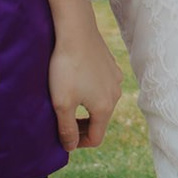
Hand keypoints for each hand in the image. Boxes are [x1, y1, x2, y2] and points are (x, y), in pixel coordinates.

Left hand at [47, 21, 124, 151]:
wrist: (75, 30)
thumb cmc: (67, 68)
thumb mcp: (62, 104)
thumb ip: (66, 129)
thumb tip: (70, 146)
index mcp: (105, 108)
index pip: (96, 138)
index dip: (78, 143)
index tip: (62, 136)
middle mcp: (115, 94)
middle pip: (99, 120)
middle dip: (81, 124)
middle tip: (62, 119)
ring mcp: (114, 77)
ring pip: (101, 101)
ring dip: (85, 106)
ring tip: (66, 97)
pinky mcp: (110, 64)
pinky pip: (102, 84)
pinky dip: (90, 89)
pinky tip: (75, 78)